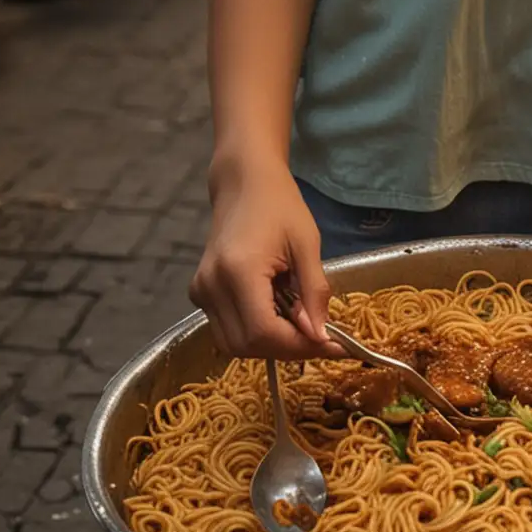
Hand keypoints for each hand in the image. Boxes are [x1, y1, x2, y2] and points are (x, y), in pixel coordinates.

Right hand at [190, 159, 343, 358]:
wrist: (245, 182)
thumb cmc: (280, 205)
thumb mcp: (307, 243)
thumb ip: (313, 292)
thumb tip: (320, 336)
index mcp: (238, 271)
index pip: (263, 332)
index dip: (298, 346)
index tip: (332, 346)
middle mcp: (211, 286)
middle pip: (247, 345)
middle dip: (287, 349)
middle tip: (321, 337)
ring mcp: (201, 291)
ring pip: (234, 344)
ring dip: (271, 344)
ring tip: (300, 322)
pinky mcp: (199, 292)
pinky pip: (227, 329)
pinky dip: (255, 331)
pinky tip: (278, 312)